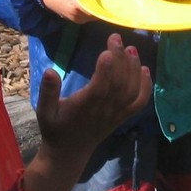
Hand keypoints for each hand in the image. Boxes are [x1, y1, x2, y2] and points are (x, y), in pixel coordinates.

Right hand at [24, 34, 151, 190]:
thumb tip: (49, 71)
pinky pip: (139, 102)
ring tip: (131, 48)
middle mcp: (104, 110)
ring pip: (131, 91)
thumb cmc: (55, 128)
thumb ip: (48, 92)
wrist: (69, 153)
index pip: (99, 88)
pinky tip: (145, 69)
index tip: (107, 51)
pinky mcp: (123, 116)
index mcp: (84, 107)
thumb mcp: (44, 111)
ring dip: (134, 69)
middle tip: (116, 38)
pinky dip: (146, 86)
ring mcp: (116, 114)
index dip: (105, 71)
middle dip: (120, 60)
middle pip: (119, 84)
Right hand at [39, 0, 98, 22]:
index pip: (95, 6)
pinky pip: (90, 16)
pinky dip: (94, 9)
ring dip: (99, 6)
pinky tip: (94, 0)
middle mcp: (77, 13)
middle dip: (104, 2)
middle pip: (97, 10)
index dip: (105, 1)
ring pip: (95, 14)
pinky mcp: (77, 21)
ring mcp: (77, 19)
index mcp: (75, 1)